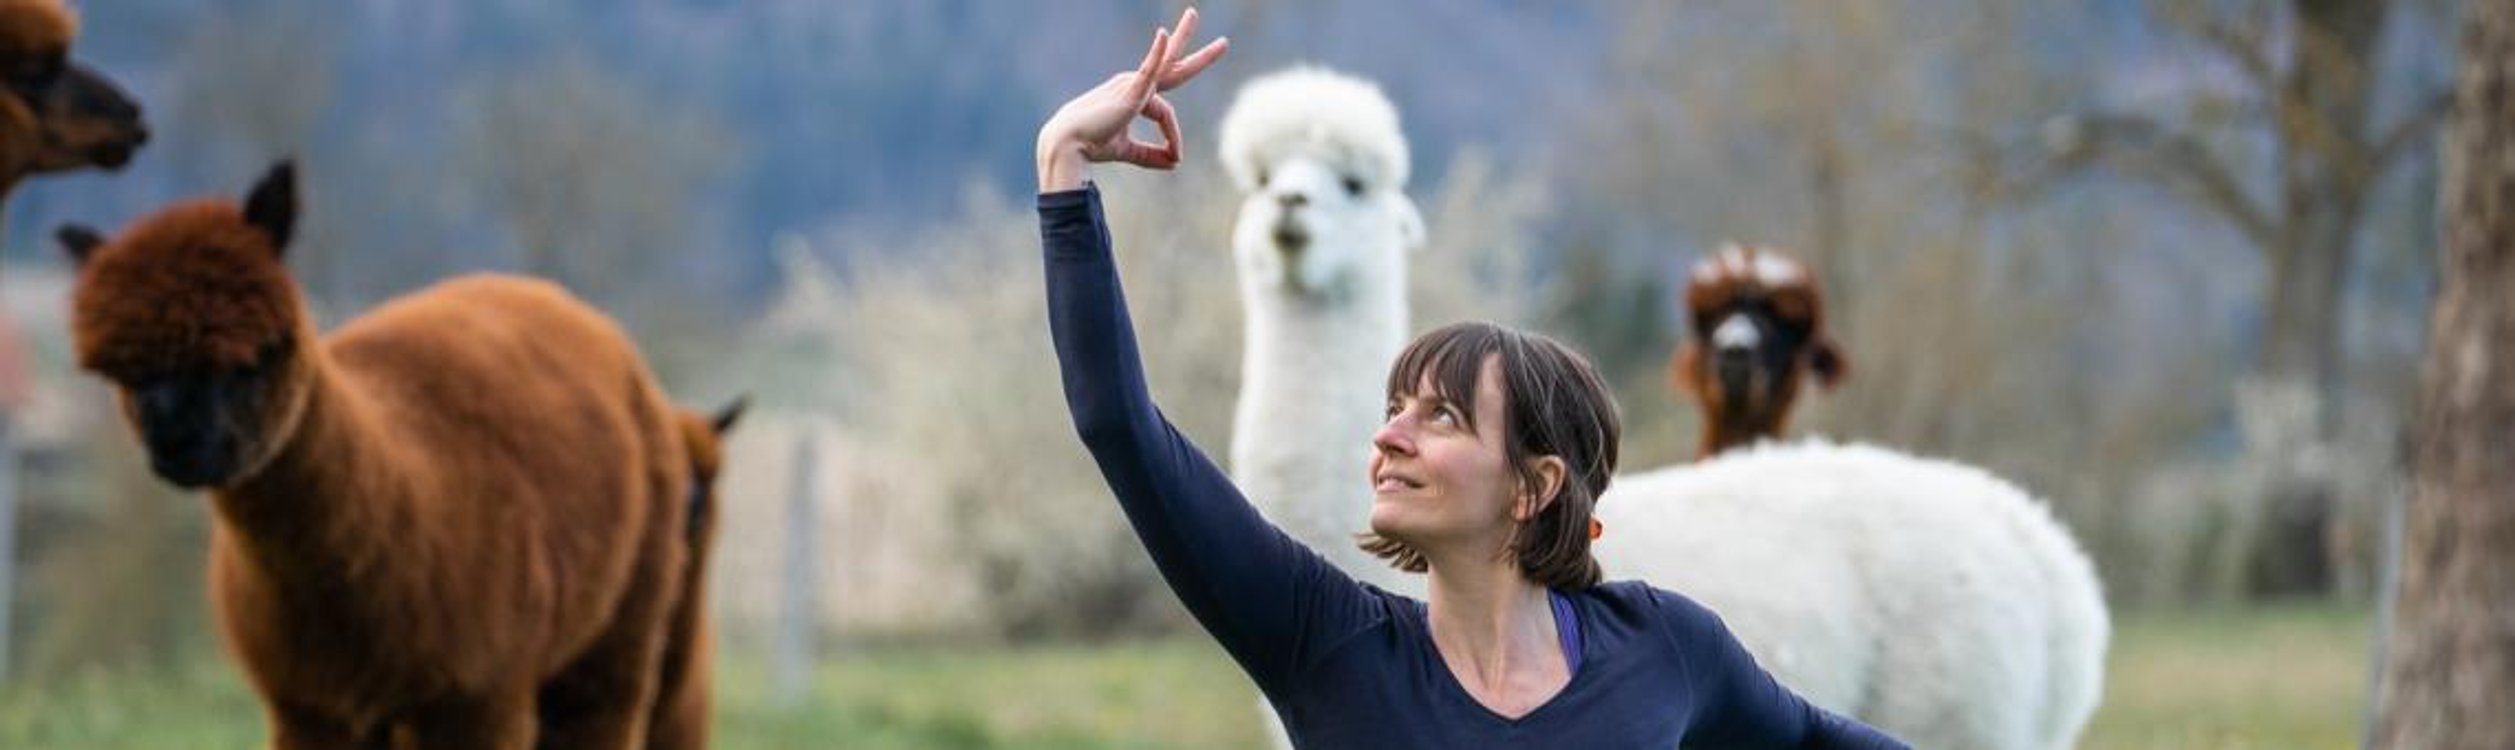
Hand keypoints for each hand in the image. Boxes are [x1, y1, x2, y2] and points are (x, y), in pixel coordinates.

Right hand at [1037, 7, 1228, 191]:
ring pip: (1168, 62)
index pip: (1166, 114)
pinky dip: (1155, 53)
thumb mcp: (1128, 150)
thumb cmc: (1092, 143)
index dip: (1173, 137)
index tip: (1175, 157)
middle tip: (1224, 42)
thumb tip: (1176, 163)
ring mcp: (1133, 84)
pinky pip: (1147, 69)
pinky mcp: (1129, 91)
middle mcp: (1135, 84)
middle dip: (1196, 52)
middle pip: (1173, 64)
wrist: (1069, 145)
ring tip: (1194, 13)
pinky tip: (1163, 35)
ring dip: (1183, 37)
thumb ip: (1150, 155)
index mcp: (1136, 95)